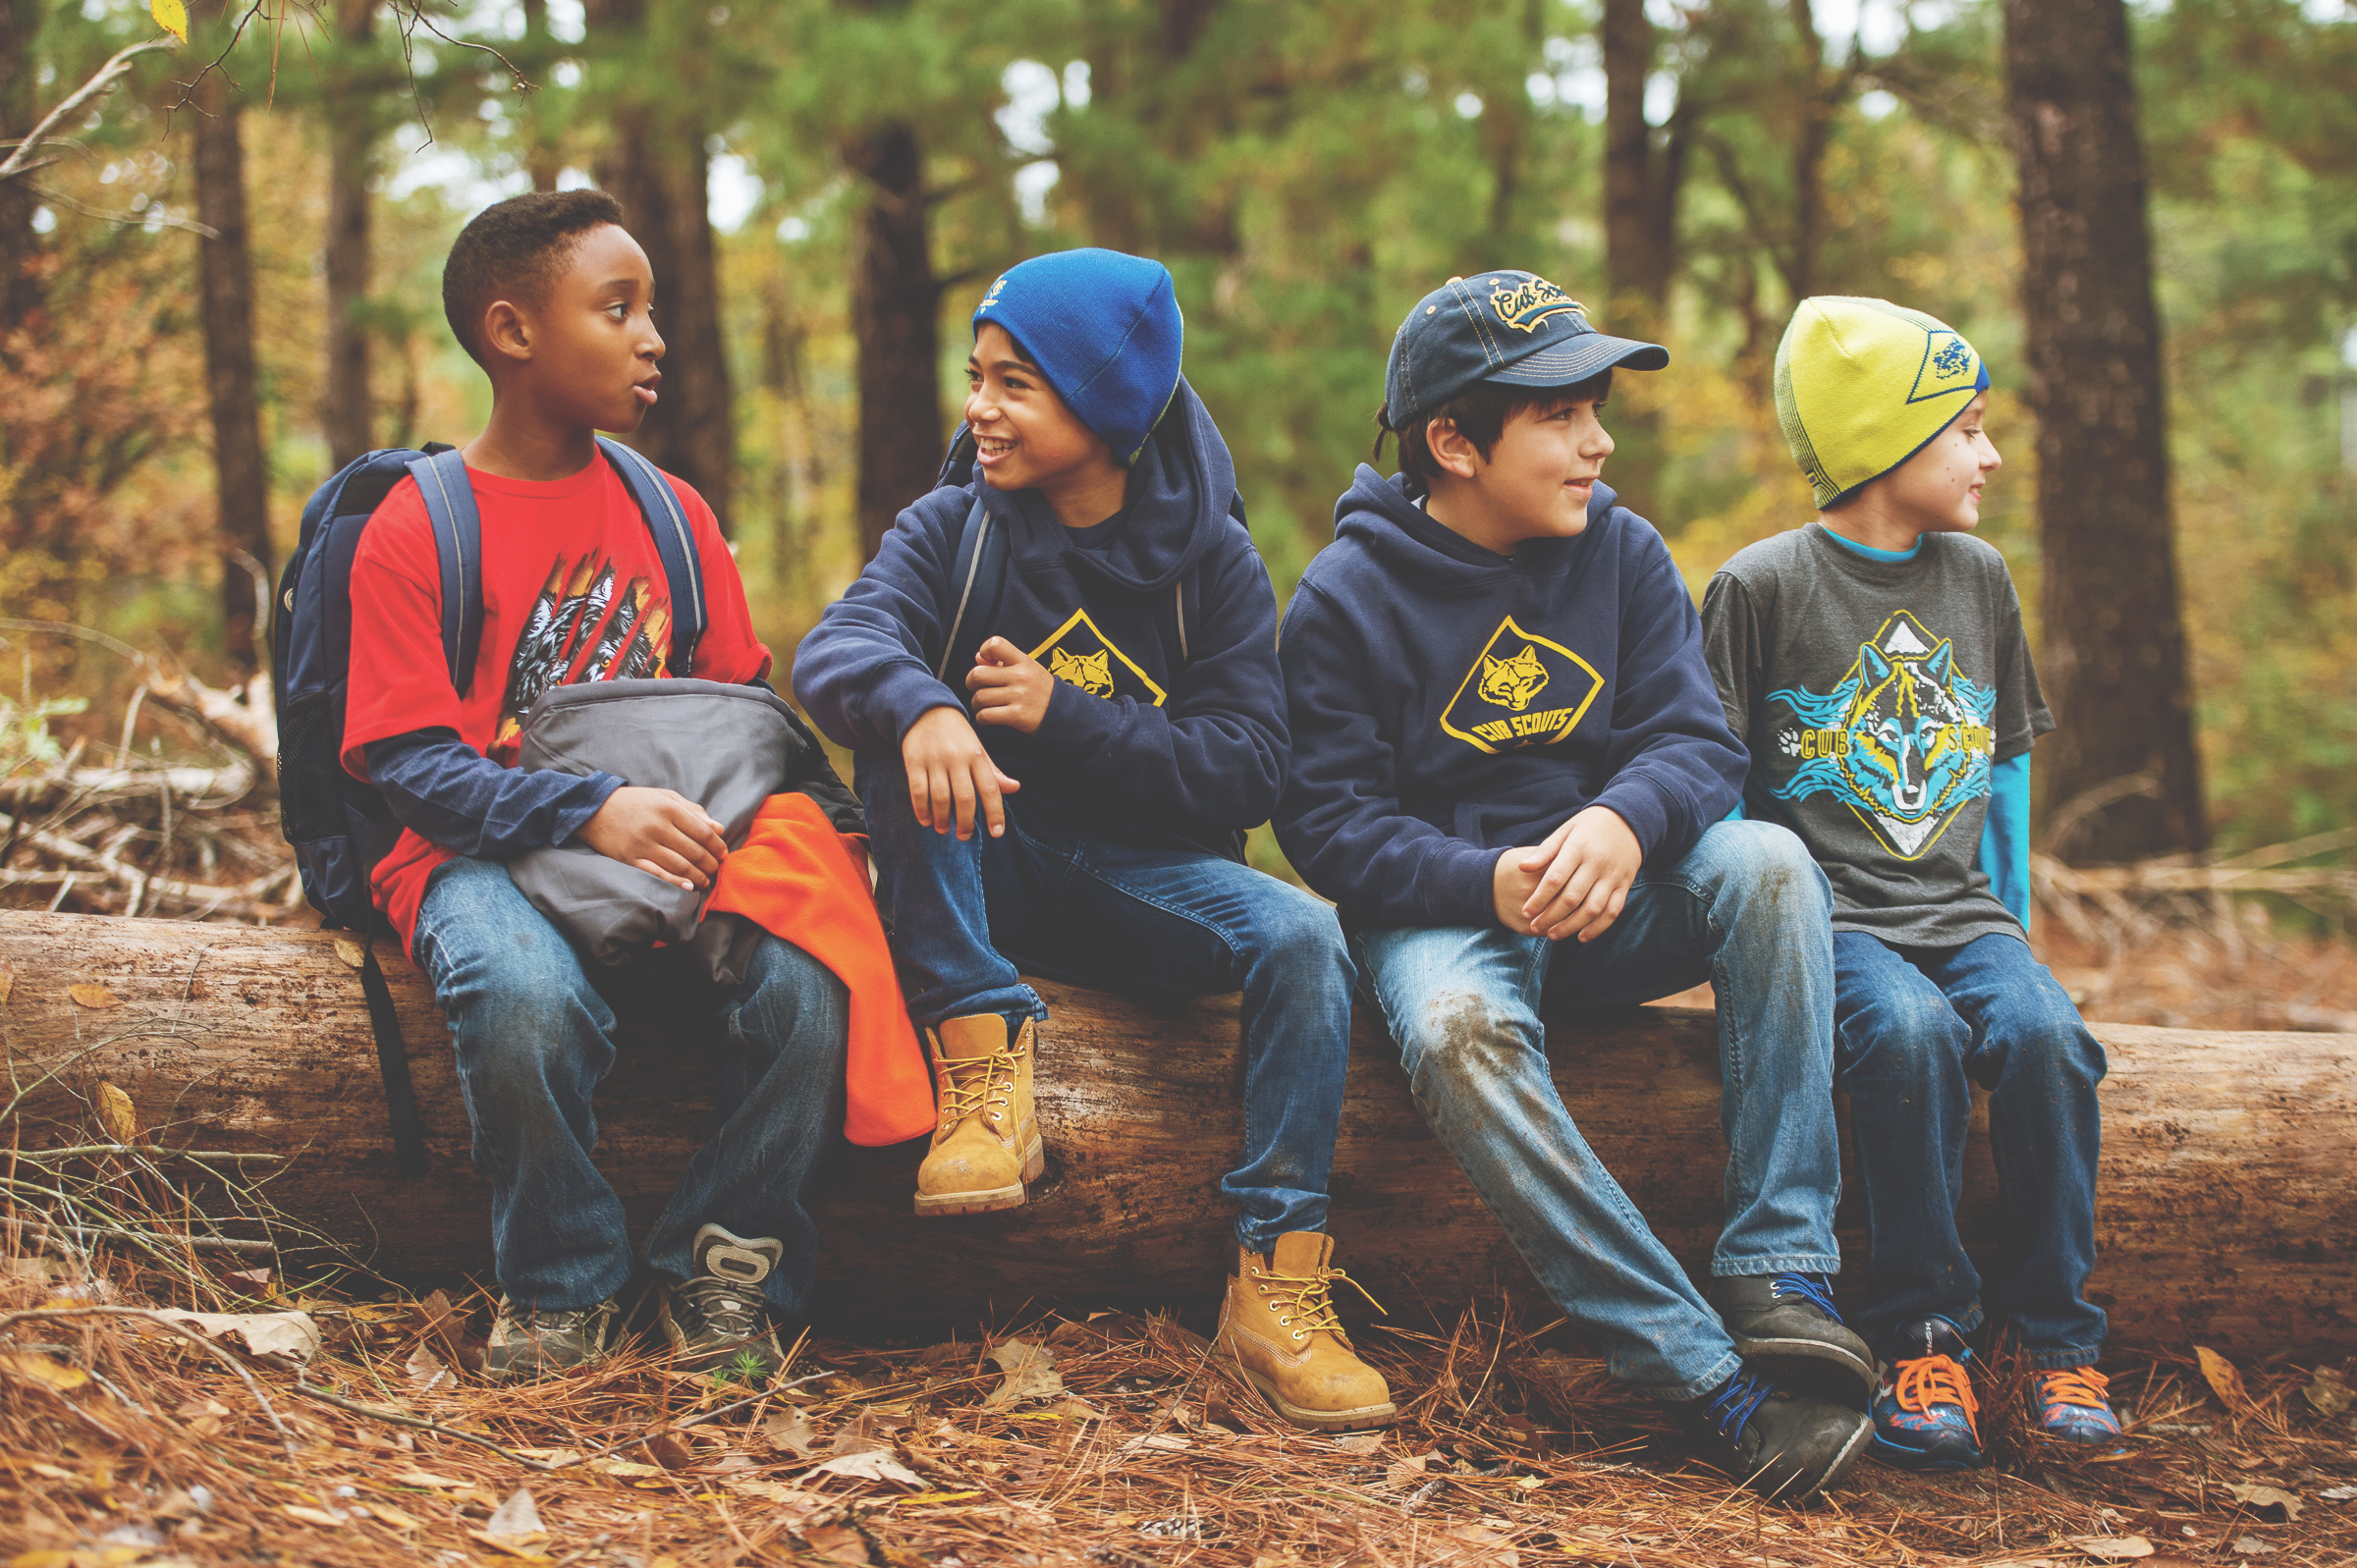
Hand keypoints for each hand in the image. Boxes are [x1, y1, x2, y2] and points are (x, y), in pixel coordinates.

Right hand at [576, 786, 726, 889]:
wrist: (593, 809)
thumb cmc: (634, 802)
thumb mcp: (664, 797)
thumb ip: (692, 810)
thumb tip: (718, 828)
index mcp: (668, 808)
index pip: (702, 832)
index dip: (717, 846)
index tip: (723, 853)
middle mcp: (657, 826)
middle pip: (693, 851)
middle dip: (709, 863)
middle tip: (715, 869)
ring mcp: (643, 844)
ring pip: (679, 865)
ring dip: (697, 876)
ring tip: (705, 881)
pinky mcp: (630, 859)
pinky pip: (657, 874)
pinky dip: (675, 882)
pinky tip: (687, 887)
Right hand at [902, 705, 1021, 839]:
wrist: (926, 710)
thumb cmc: (957, 735)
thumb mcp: (978, 749)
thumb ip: (993, 772)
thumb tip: (1015, 788)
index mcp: (977, 756)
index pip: (990, 789)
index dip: (995, 813)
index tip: (997, 833)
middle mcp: (957, 758)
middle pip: (964, 798)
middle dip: (966, 823)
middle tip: (964, 836)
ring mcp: (935, 760)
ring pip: (940, 798)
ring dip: (942, 819)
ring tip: (944, 830)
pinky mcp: (914, 761)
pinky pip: (918, 791)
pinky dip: (921, 810)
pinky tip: (926, 820)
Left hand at [967, 636, 1055, 733]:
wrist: (1063, 713)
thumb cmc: (1040, 689)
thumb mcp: (1026, 669)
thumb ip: (1002, 661)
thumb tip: (978, 657)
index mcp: (1023, 661)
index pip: (995, 644)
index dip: (984, 651)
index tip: (987, 663)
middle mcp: (1021, 676)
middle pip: (978, 674)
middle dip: (971, 683)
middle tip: (977, 688)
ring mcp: (1019, 696)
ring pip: (979, 697)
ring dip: (976, 704)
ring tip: (984, 705)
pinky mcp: (1017, 715)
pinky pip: (985, 715)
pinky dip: (981, 718)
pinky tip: (988, 716)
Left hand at [1494, 805, 1641, 941]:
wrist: (1629, 820)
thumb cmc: (1589, 826)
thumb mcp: (1566, 830)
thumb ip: (1545, 851)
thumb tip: (1522, 868)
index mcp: (1578, 848)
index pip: (1555, 879)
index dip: (1539, 899)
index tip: (1526, 912)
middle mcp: (1597, 864)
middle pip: (1572, 898)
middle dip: (1551, 917)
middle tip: (1535, 927)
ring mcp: (1613, 876)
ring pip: (1592, 909)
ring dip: (1571, 926)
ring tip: (1553, 935)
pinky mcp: (1625, 885)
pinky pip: (1613, 911)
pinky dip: (1598, 928)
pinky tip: (1581, 937)